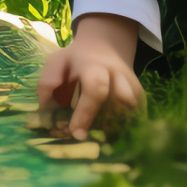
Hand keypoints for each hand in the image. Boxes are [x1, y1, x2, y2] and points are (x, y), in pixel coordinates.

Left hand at [38, 12, 142, 140]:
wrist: (103, 47)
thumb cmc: (74, 61)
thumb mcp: (56, 63)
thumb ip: (48, 83)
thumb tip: (46, 111)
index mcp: (93, 65)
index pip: (96, 88)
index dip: (87, 112)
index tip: (76, 133)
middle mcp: (117, 74)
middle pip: (123, 98)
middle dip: (108, 122)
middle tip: (88, 139)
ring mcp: (131, 83)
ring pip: (134, 108)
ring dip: (118, 126)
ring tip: (100, 137)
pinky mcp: (140, 94)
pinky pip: (138, 115)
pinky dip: (127, 127)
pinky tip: (113, 135)